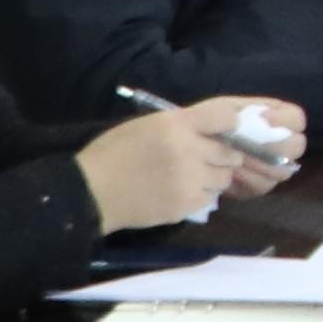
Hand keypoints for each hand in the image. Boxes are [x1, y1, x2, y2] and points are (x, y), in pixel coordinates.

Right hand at [80, 101, 292, 229]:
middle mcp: (189, 150)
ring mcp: (190, 179)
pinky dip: (202, 195)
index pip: (224, 117)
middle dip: (222, 156)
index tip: (226, 130)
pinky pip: (210, 198)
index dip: (229, 124)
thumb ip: (180, 126)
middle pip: (228, 153)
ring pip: (223, 178)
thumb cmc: (113, 153)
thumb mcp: (145, 126)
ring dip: (214, 177)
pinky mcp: (187, 204)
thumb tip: (210, 131)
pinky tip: (183, 192)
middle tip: (208, 159)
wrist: (93, 191)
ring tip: (194, 177)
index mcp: (176, 124)